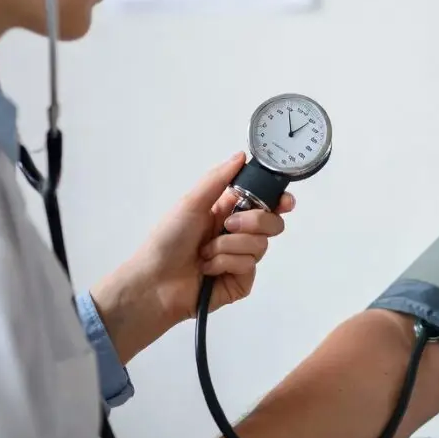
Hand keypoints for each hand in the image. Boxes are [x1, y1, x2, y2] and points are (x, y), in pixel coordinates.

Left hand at [91, 152, 294, 363]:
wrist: (154, 281)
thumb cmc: (167, 239)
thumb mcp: (191, 202)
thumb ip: (219, 178)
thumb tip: (242, 155)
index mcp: (228, 212)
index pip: (265, 203)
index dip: (279, 200)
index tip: (285, 201)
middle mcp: (239, 234)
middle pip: (272, 223)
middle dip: (253, 222)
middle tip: (228, 225)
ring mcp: (241, 260)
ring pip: (260, 245)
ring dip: (229, 246)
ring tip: (205, 253)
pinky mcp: (241, 282)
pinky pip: (248, 266)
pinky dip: (226, 263)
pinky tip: (208, 269)